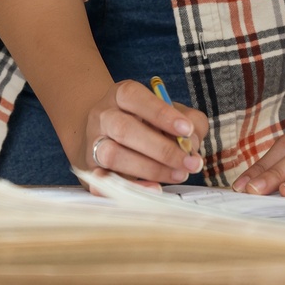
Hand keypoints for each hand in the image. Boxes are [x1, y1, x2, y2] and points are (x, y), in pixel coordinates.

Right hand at [77, 79, 207, 184]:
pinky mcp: (92, 171)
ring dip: (150, 169)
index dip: (160, 113)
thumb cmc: (147, 123)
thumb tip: (193, 145)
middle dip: (161, 149)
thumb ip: (190, 122)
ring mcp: (94, 143)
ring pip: (112, 155)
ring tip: (179, 174)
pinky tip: (155, 189)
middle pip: (124, 129)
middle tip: (190, 162)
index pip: (134, 97)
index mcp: (120, 95)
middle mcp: (103, 116)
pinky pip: (103, 182)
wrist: (106, 136)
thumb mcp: (170, 113)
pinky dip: (130, 187)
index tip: (187, 130)